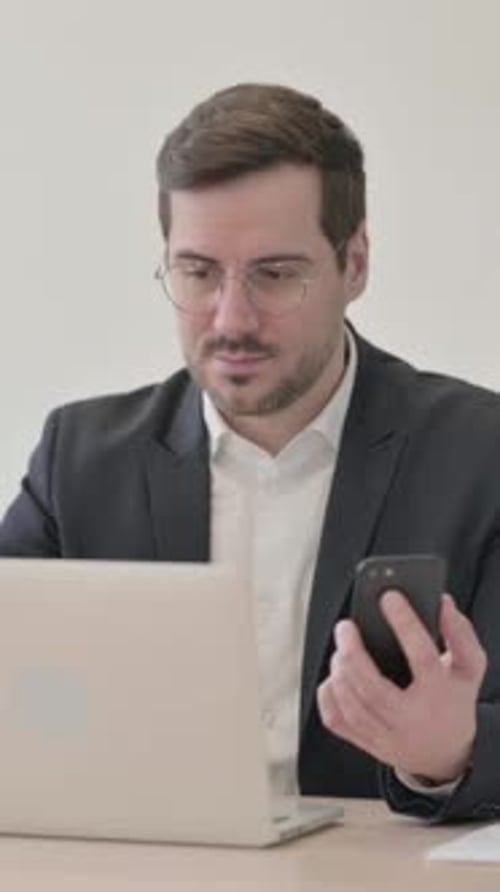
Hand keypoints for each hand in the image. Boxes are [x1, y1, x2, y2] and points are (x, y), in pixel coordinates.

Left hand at [317, 591, 486, 782]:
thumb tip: (442, 604)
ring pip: (352, 708)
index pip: (422, 657)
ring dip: (340, 673)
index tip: (390, 598)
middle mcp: (411, 719)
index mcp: (438, 695)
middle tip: (345, 627)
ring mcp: (387, 736)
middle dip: (353, 654)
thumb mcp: (468, 668)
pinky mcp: (367, 744)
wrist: (446, 753)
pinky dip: (327, 696)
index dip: (406, 624)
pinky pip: (336, 722)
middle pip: (374, 690)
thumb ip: (460, 634)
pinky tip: (333, 677)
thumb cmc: (453, 702)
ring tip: (340, 649)